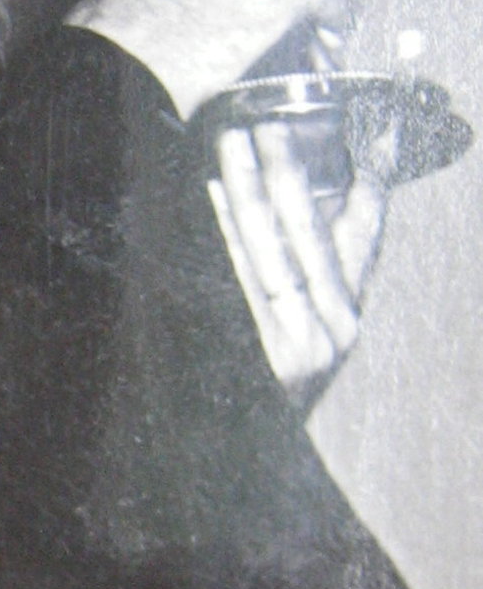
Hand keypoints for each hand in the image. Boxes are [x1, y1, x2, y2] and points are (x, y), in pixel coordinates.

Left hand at [207, 119, 389, 402]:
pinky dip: (229, 229)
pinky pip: (244, 276)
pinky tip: (214, 192)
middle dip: (290, 168)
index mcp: (349, 316)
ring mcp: (302, 341)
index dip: (374, 170)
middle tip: (268, 116)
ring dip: (251, 186)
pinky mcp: (266, 354)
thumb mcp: (301, 340)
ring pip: (274, 245)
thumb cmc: (268, 400)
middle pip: (313, 229)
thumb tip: (286, 208)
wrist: (251, 472)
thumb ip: (308, 282)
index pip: (367, 229)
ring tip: (233, 139)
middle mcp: (335, 326)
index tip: (371, 117)